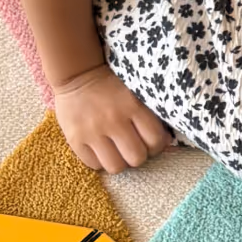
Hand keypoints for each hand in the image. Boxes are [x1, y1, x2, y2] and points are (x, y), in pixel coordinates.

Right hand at [50, 63, 172, 173]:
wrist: (76, 74)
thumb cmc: (111, 84)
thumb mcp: (135, 91)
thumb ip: (150, 113)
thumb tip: (167, 141)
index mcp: (132, 105)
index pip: (155, 140)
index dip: (156, 146)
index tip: (151, 142)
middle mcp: (113, 120)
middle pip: (136, 158)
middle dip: (138, 155)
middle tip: (134, 147)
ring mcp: (92, 131)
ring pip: (115, 167)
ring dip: (119, 162)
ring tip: (117, 151)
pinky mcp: (74, 139)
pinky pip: (94, 165)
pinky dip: (100, 161)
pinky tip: (101, 149)